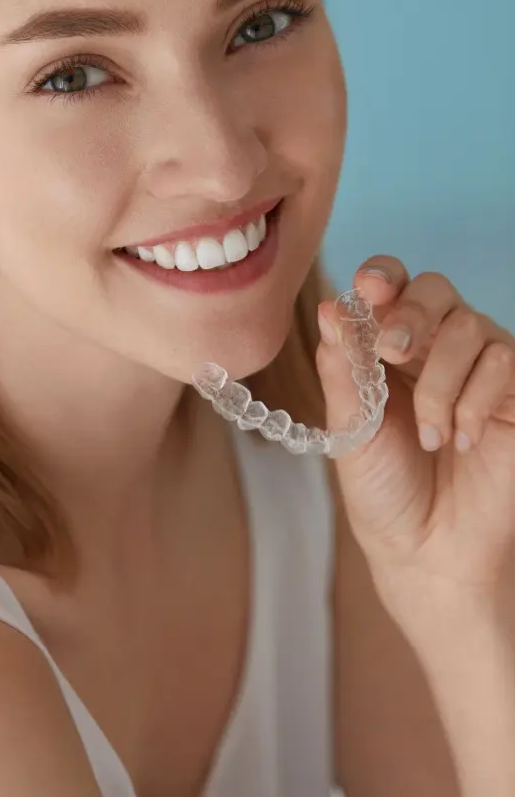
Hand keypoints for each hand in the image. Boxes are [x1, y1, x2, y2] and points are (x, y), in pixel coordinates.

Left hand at [316, 256, 514, 619]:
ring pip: (470, 326)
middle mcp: (435, 347)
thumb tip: (331, 308)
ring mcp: (479, 369)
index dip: (382, 275)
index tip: (368, 287)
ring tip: (430, 435)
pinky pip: (505, 362)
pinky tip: (462, 440)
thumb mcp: (351, 428)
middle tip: (392, 351)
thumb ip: (343, 369)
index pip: (390, 286)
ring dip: (440, 380)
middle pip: (435, 289)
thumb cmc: (384, 489)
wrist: (427, 552)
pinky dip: (476, 400)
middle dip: (411, 312)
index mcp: (387, 347)